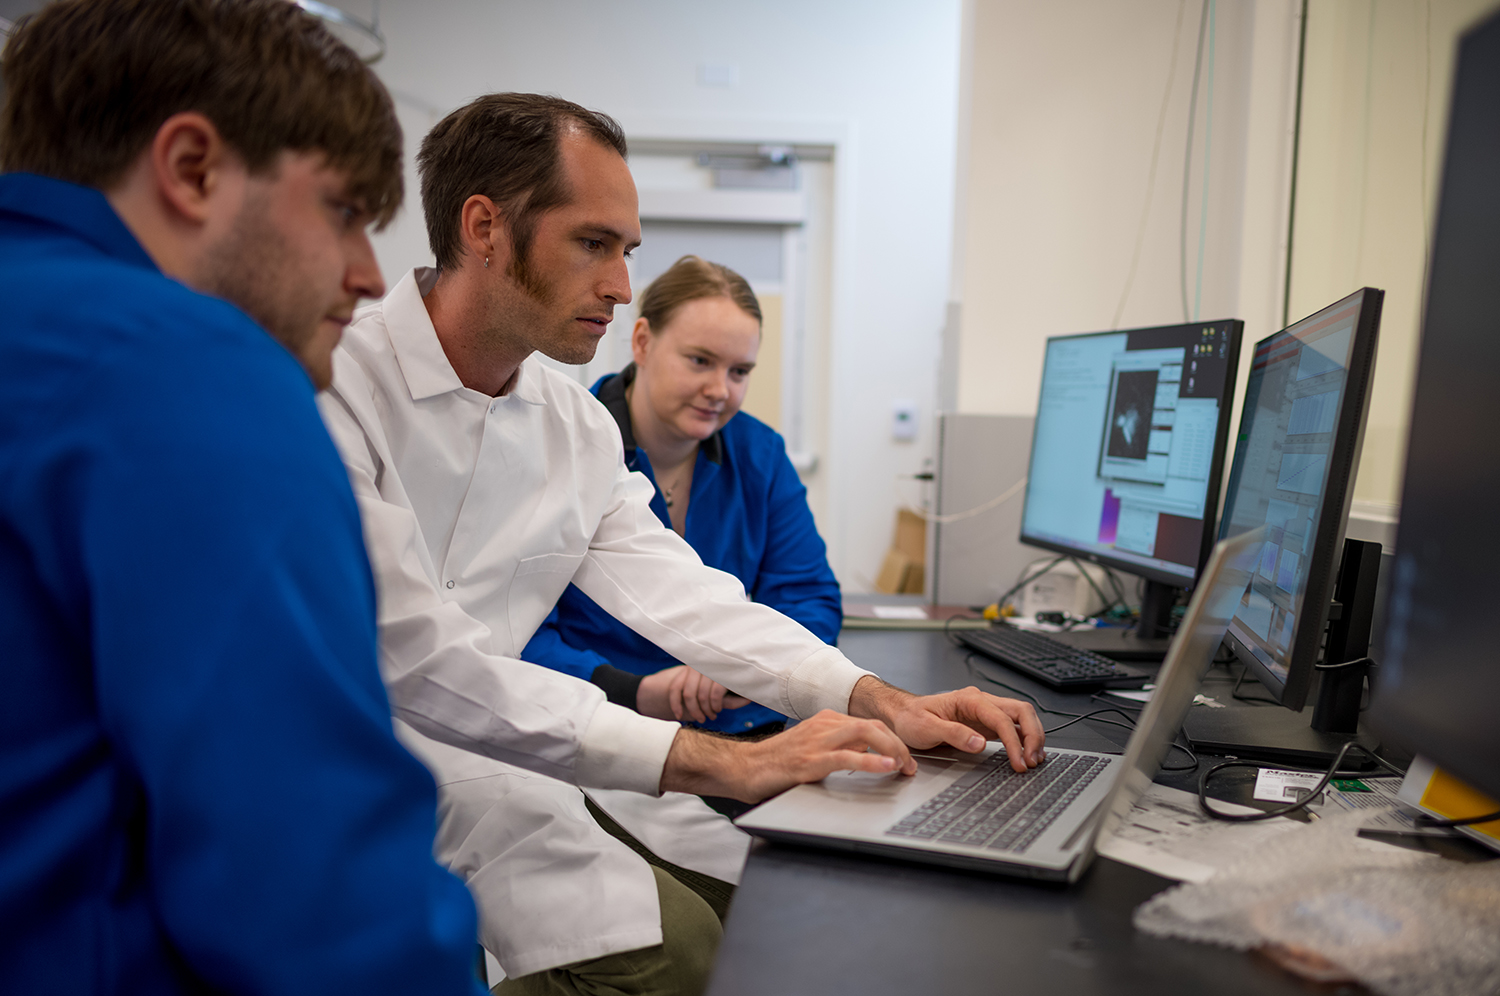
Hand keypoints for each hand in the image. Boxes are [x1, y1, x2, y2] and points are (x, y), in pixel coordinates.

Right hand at [636, 665, 751, 721]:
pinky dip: (678, 706)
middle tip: (709, 717)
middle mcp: (702, 667)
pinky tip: (680, 716)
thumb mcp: (718, 695)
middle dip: (707, 709)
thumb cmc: (700, 695)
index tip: (717, 712)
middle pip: (705, 692)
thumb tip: (749, 698)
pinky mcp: (676, 676)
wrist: (658, 691)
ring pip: (691, 694)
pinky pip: (677, 691)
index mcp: (716, 669)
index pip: (719, 686)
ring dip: (694, 710)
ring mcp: (689, 670)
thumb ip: (729, 697)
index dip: (718, 702)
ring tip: (699, 718)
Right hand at [659, 711, 912, 802]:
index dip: (892, 739)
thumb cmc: (775, 763)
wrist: (743, 768)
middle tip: (912, 765)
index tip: (905, 757)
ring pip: (865, 734)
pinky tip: (885, 767)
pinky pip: (847, 757)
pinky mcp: (810, 760)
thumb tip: (864, 757)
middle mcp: (824, 725)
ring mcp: (817, 741)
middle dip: (898, 743)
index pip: (868, 723)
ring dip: (891, 750)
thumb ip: (835, 748)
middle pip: (873, 725)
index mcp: (825, 721)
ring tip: (905, 766)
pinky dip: (871, 760)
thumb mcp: (811, 748)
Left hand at [848, 677, 1045, 773]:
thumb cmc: (911, 717)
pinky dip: (1022, 739)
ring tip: (1034, 759)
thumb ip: (953, 733)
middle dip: (1032, 735)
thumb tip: (979, 743)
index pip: (1001, 718)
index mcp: (969, 699)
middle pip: (1020, 711)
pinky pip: (1011, 727)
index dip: (1014, 741)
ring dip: (1031, 737)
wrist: (902, 714)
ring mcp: (984, 712)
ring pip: (1020, 717)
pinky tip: (1025, 753)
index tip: (1018, 760)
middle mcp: (981, 702)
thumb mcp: (926, 727)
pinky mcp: (984, 723)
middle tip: (1033, 760)